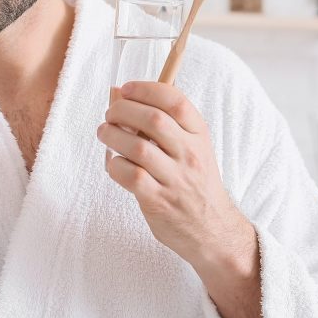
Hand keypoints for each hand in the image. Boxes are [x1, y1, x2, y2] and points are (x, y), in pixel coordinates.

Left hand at [97, 80, 233, 267]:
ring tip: (105, 133)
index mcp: (199, 135)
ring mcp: (175, 179)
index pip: (176, 101)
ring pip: (137, 148)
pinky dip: (114, 165)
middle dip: (123, 110)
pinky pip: (130, 176)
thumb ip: (163, 120)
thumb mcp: (191, 145)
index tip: (126, 89)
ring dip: (112, 135)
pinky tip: (114, 163)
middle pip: (153, 119)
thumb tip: (118, 92)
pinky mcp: (159, 201)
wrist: (212, 228)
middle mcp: (190, 154)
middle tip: (110, 114)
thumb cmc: (194, 181)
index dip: (146, 89)